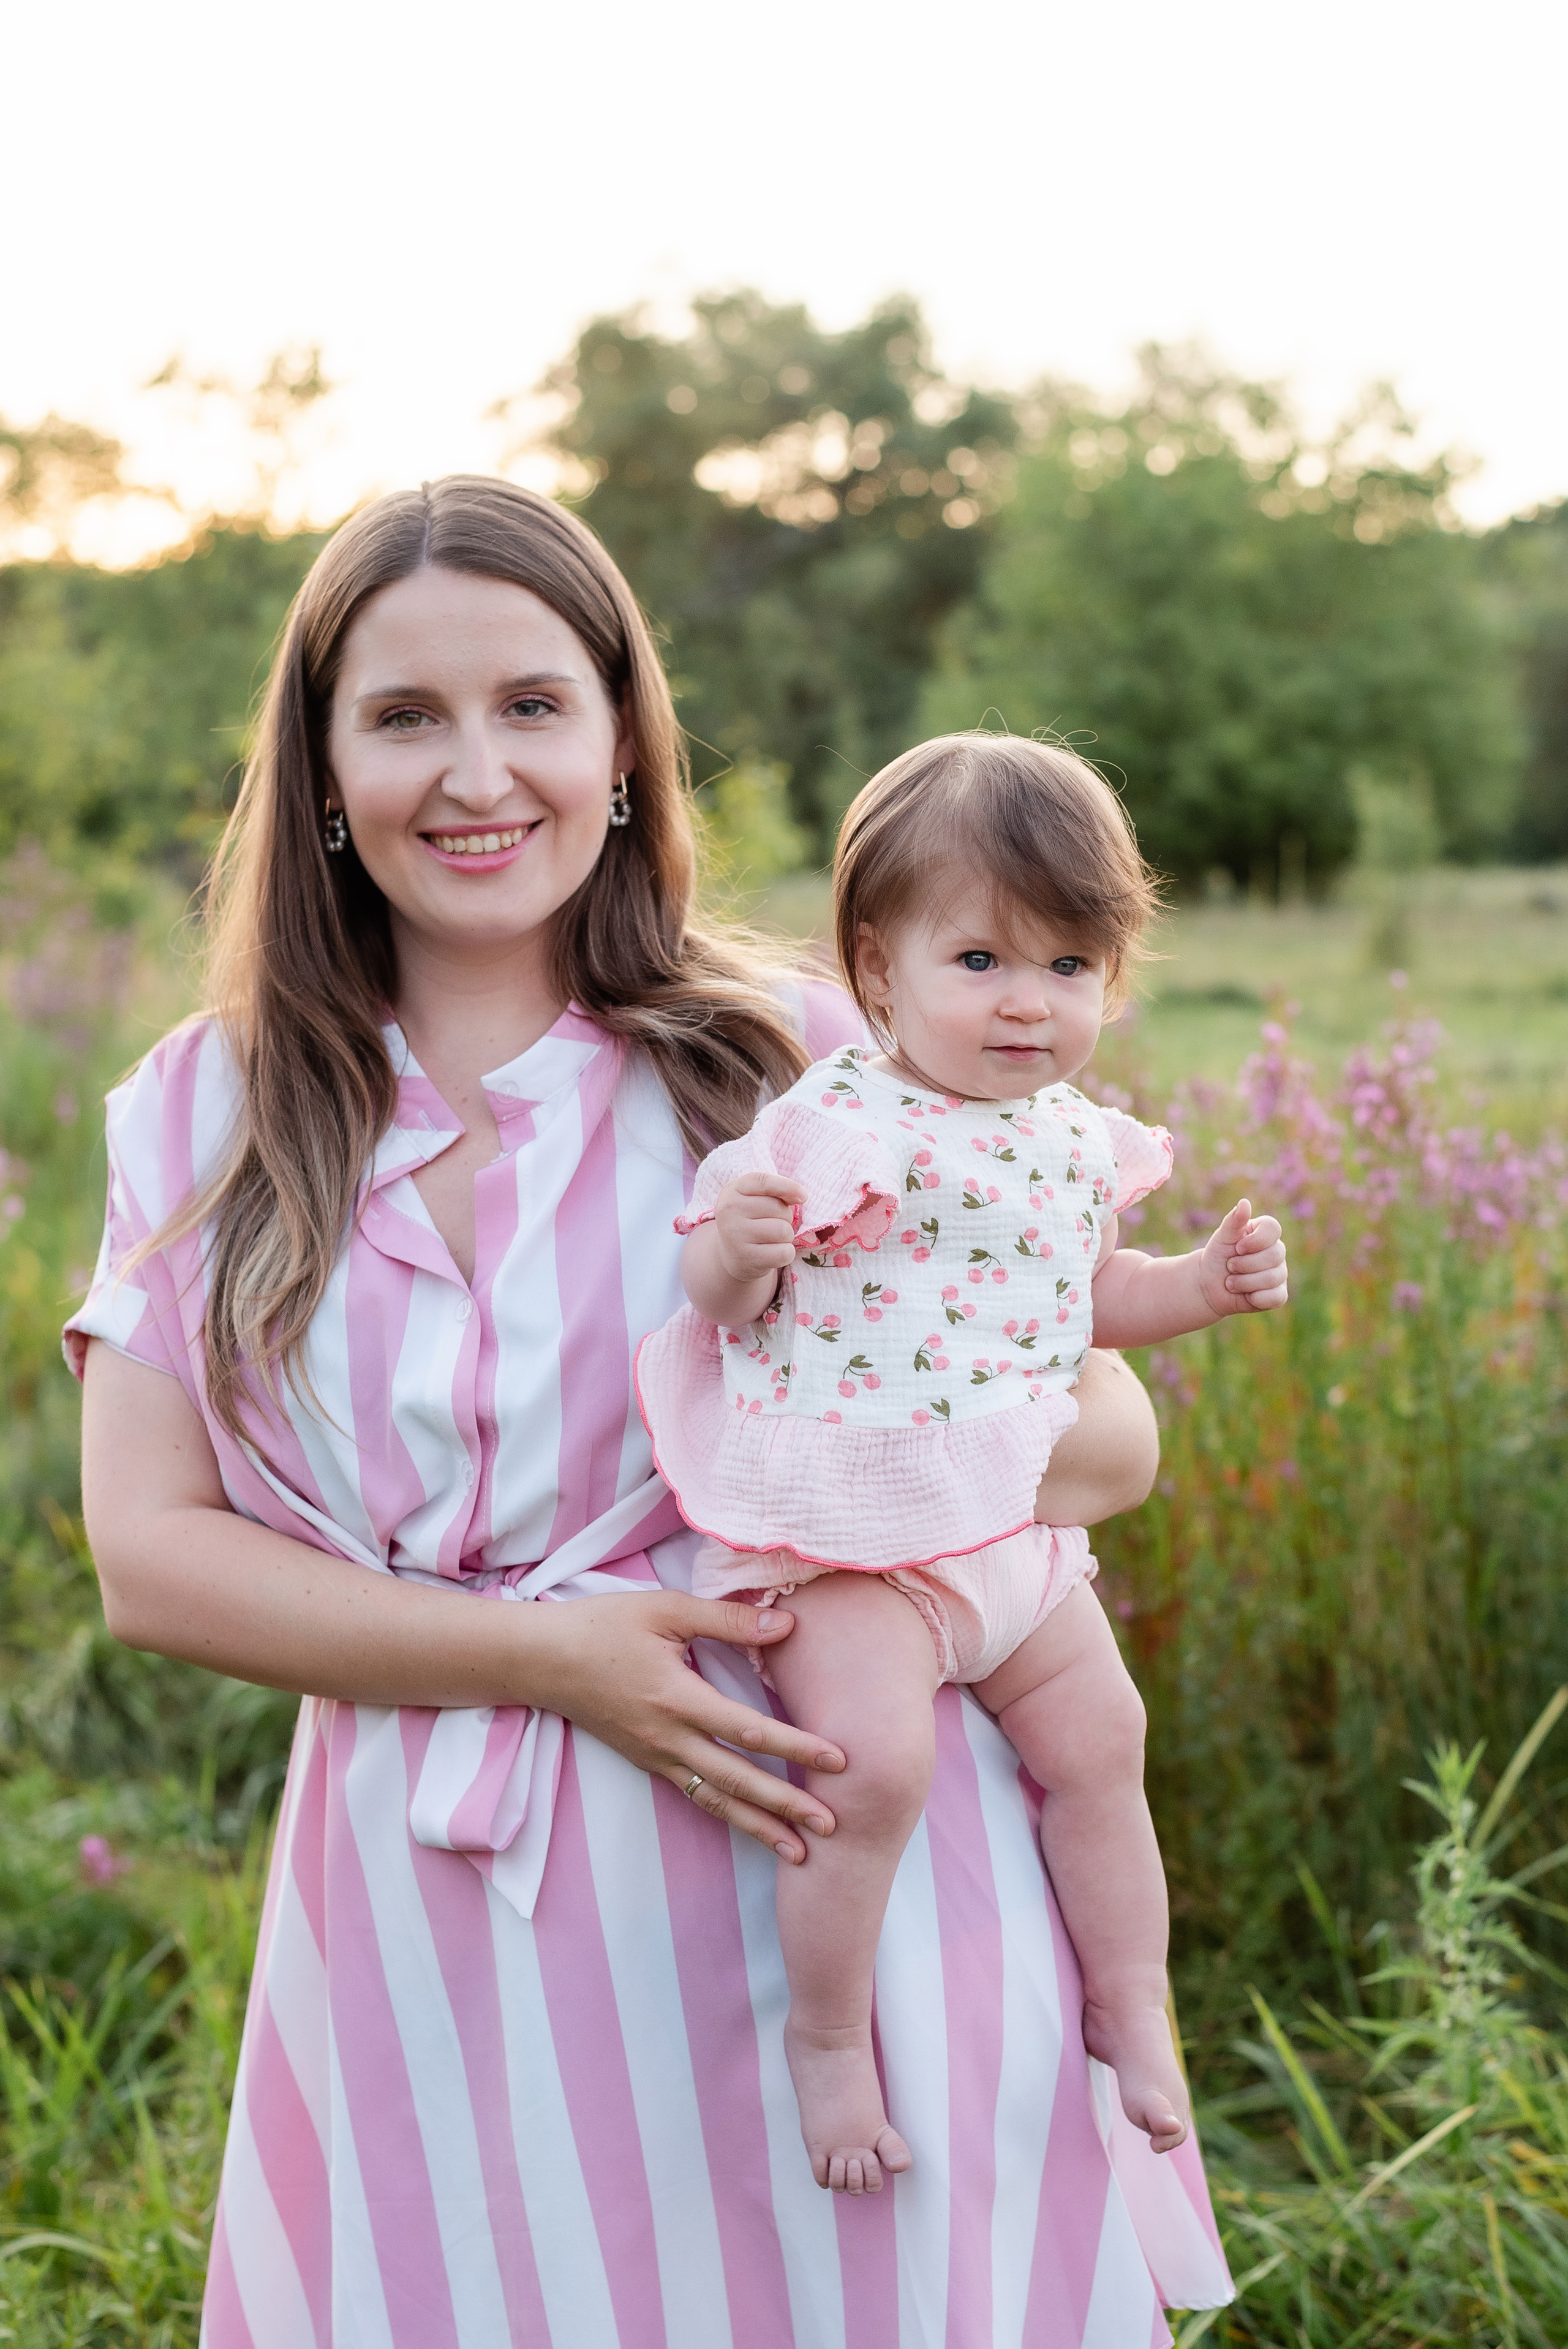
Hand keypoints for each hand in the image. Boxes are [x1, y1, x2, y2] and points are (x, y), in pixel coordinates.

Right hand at [519, 1589, 843, 1861]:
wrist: (543, 1661)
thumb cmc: (605, 1626)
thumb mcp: (666, 1609)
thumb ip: (727, 1620)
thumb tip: (785, 1625)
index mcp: (677, 1698)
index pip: (748, 1730)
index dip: (796, 1746)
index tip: (839, 1760)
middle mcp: (667, 1738)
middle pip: (737, 1780)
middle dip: (786, 1806)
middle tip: (833, 1827)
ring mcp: (655, 1756)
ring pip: (716, 1800)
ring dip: (759, 1827)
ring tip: (801, 1852)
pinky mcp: (646, 1762)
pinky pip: (694, 1795)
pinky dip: (727, 1815)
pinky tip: (752, 1828)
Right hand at [713, 1171, 805, 1286]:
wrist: (730, 1255)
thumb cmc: (750, 1220)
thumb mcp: (754, 1198)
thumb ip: (775, 1191)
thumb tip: (801, 1196)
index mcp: (732, 1191)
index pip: (763, 1181)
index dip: (787, 1186)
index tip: (804, 1196)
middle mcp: (730, 1211)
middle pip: (778, 1208)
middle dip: (785, 1217)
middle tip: (771, 1224)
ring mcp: (736, 1236)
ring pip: (784, 1231)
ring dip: (786, 1236)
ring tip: (772, 1239)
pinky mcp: (747, 1258)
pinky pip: (784, 1253)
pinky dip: (786, 1253)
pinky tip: (772, 1253)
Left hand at [1197, 1199, 1287, 1317]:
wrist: (1209, 1285)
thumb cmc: (1218, 1256)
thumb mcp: (1222, 1237)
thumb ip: (1233, 1221)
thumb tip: (1244, 1202)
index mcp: (1265, 1233)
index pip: (1274, 1229)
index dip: (1255, 1240)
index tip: (1238, 1247)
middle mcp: (1277, 1252)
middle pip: (1274, 1256)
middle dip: (1244, 1264)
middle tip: (1229, 1266)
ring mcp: (1280, 1273)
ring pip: (1272, 1278)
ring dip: (1244, 1282)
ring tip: (1230, 1282)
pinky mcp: (1278, 1294)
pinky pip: (1275, 1297)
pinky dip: (1255, 1297)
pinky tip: (1245, 1295)